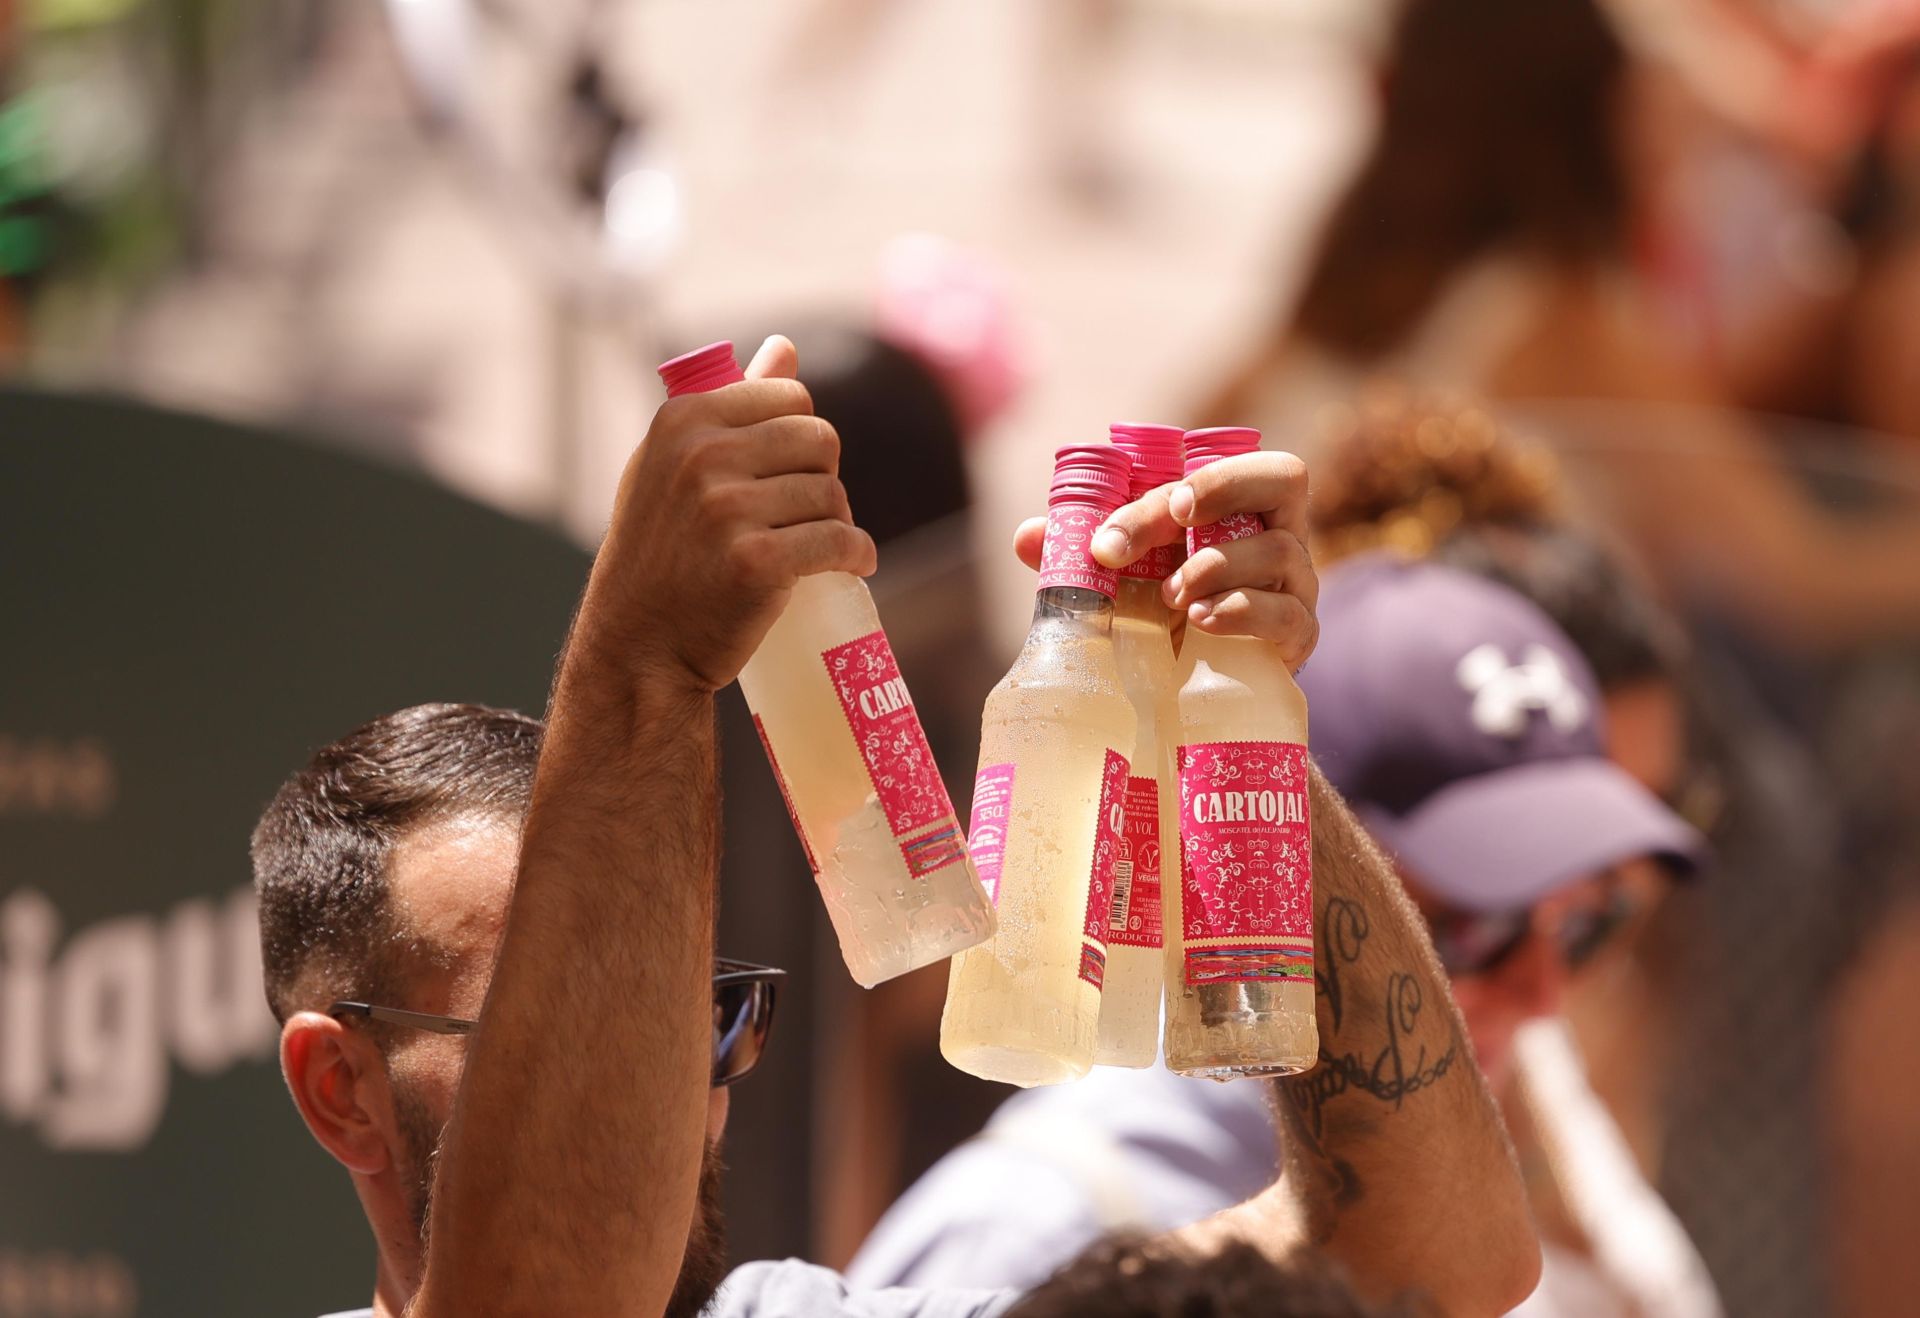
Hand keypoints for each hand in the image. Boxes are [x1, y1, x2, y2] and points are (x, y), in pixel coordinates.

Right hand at [583, 336, 877, 693]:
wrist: (639, 645)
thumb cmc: (663, 552)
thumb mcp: (674, 466)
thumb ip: (728, 405)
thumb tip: (784, 347)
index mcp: (683, 419)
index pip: (790, 397)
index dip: (803, 438)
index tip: (792, 474)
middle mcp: (701, 457)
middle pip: (819, 440)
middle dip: (824, 477)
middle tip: (809, 515)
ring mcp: (726, 509)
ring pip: (832, 493)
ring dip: (838, 521)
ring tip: (815, 547)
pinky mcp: (756, 562)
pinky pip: (839, 541)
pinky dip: (857, 554)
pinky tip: (854, 564)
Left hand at [1012, 450, 1318, 670]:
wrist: (1192, 695)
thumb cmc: (1158, 616)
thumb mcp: (1117, 579)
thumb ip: (1078, 554)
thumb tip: (1028, 537)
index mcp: (1236, 506)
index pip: (1230, 468)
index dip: (1198, 476)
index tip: (1161, 501)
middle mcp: (1278, 533)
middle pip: (1285, 478)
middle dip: (1226, 488)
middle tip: (1176, 516)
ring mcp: (1296, 585)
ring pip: (1278, 551)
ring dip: (1217, 566)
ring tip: (1170, 595)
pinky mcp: (1299, 636)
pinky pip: (1287, 615)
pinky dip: (1242, 613)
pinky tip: (1202, 623)